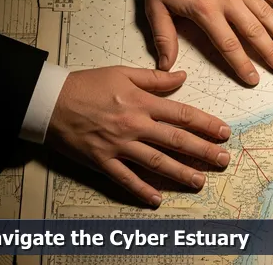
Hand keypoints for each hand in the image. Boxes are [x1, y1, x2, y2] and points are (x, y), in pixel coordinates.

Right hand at [45, 66, 231, 206]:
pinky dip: (141, 190)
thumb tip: (182, 76)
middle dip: (203, 151)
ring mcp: (118, 145)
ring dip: (180, 172)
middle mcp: (134, 125)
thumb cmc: (85, 85)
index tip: (224, 132)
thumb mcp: (122, 73)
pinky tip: (157, 198)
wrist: (48, 101)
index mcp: (141, 103)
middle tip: (223, 160)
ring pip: (156, 162)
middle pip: (175, 140)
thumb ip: (155, 78)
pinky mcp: (102, 160)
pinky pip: (125, 178)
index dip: (206, 124)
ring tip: (200, 180)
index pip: (182, 115)